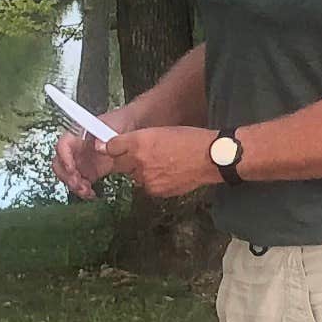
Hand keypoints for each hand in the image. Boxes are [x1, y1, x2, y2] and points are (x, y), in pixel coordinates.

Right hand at [51, 125, 113, 198]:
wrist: (128, 130)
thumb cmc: (118, 123)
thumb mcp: (113, 126)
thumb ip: (105, 136)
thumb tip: (99, 146)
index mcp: (78, 134)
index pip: (63, 145)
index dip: (64, 157)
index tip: (71, 168)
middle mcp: (76, 149)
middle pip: (60, 164)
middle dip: (66, 176)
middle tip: (78, 183)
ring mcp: (81, 161)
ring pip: (68, 177)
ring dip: (75, 186)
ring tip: (87, 190)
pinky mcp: (90, 172)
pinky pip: (80, 184)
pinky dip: (84, 191)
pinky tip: (92, 194)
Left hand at [101, 125, 222, 199]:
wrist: (210, 158)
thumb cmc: (189, 139)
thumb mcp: (160, 131)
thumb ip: (135, 139)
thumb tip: (111, 147)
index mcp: (139, 142)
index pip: (111, 147)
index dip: (111, 147)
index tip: (111, 148)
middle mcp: (138, 161)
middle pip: (119, 164)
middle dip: (127, 161)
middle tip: (144, 156)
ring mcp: (146, 178)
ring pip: (134, 176)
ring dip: (141, 172)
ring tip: (162, 164)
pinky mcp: (156, 190)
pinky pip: (147, 186)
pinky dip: (153, 181)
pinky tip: (168, 173)